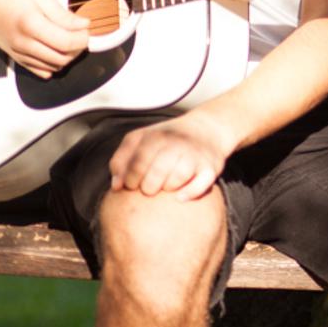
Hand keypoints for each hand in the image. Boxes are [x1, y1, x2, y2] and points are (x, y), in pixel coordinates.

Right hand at [0, 0, 90, 77]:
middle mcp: (24, 43)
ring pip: (54, 66)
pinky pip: (41, 71)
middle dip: (78, 48)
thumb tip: (84, 24)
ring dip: (68, 57)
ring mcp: (19, 53)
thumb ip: (63, 14)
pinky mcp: (16, 58)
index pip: (67, 42)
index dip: (83, 38)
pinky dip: (54, 65)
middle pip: (63, 57)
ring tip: (69, 40)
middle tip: (80, 34)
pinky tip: (56, 51)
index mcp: (31, 24)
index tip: (86, 28)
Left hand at [108, 110, 235, 198]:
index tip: (130, 185)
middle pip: (157, 172)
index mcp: (157, 137)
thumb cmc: (167, 138)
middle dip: (147, 187)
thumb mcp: (140, 139)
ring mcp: (196, 155)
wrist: (206, 129)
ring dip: (167, 188)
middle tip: (147, 190)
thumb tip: (116, 186)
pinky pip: (201, 185)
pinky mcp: (211, 167)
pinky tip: (180, 197)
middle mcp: (178, 143)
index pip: (139, 163)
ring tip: (164, 188)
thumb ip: (122, 159)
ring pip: (178, 178)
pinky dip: (189, 193)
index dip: (130, 179)